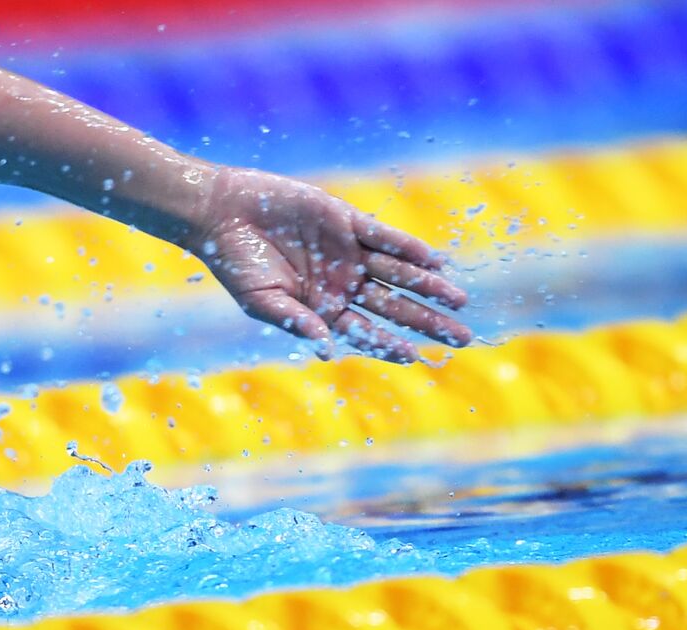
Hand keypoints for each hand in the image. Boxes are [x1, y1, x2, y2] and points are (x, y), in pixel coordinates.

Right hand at [186, 165, 470, 362]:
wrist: (224, 214)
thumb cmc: (236, 265)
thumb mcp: (262, 302)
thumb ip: (297, 324)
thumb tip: (329, 352)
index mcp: (323, 309)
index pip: (366, 332)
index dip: (391, 345)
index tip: (417, 357)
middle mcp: (342, 283)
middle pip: (394, 307)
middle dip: (427, 322)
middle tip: (462, 337)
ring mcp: (348, 253)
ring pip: (397, 273)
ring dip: (428, 286)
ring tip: (458, 300)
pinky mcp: (346, 221)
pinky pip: (383, 236)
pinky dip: (407, 248)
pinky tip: (433, 260)